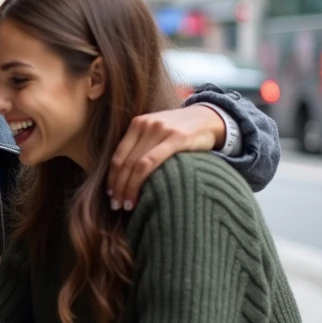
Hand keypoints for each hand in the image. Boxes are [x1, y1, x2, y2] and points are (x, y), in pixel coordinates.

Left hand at [107, 104, 224, 210]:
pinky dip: (141, 181)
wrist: (211, 117)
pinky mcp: (177, 138)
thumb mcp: (158, 131)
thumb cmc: (182, 131)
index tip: (110, 195)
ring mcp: (161, 130)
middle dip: (117, 187)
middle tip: (116, 205)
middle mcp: (146, 125)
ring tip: (126, 206)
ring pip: (136, 165)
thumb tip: (124, 175)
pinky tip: (140, 197)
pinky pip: (152, 162)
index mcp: (137, 124)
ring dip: (128, 188)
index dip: (111, 177)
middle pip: (125, 162)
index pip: (118, 156)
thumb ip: (142, 145)